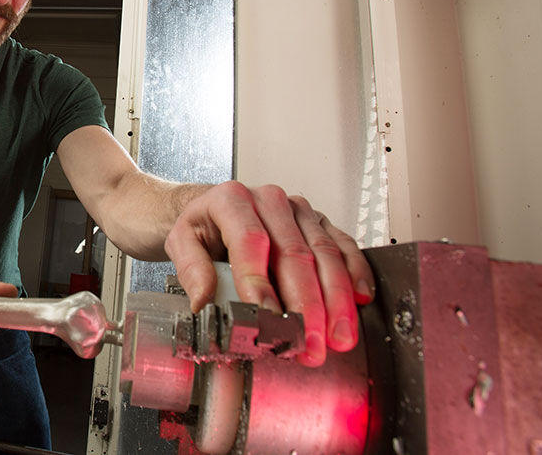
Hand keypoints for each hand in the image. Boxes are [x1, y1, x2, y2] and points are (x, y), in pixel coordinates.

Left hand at [164, 181, 374, 366]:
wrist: (212, 209)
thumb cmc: (202, 226)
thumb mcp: (181, 241)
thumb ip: (191, 270)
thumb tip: (203, 301)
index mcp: (232, 200)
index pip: (251, 241)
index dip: (261, 282)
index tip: (268, 317)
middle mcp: (270, 201)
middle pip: (295, 253)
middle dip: (306, 305)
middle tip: (309, 341)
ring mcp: (298, 210)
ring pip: (325, 253)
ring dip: (336, 299)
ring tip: (337, 335)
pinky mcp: (318, 222)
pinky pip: (343, 246)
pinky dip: (355, 273)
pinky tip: (360, 298)